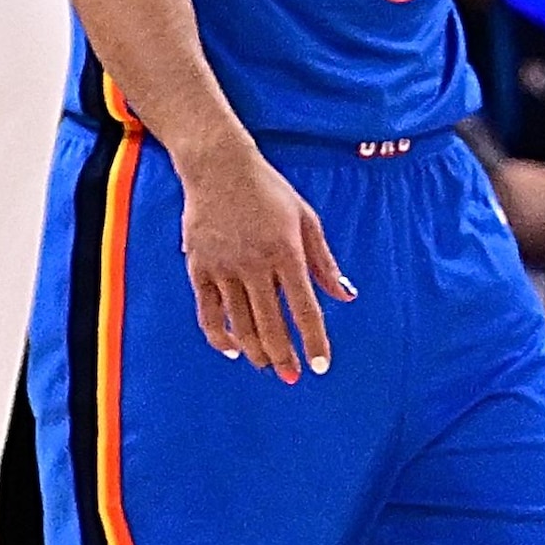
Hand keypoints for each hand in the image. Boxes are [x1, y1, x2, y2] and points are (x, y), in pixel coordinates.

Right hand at [172, 138, 353, 382]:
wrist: (218, 167)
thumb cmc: (268, 191)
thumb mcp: (306, 220)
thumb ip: (324, 262)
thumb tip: (345, 296)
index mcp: (285, 252)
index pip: (304, 308)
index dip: (313, 340)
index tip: (320, 366)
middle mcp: (254, 264)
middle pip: (270, 324)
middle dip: (283, 356)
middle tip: (292, 377)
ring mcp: (223, 267)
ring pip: (239, 323)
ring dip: (255, 350)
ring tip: (266, 366)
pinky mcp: (198, 267)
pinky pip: (208, 311)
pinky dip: (219, 335)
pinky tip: (232, 349)